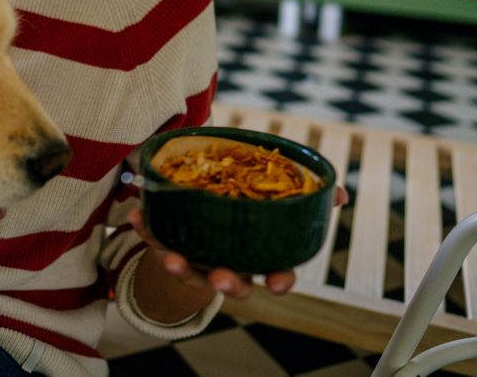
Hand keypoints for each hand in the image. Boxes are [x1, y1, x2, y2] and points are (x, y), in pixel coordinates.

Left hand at [127, 185, 348, 298]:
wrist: (210, 207)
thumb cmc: (251, 201)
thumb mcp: (279, 193)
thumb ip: (305, 193)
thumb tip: (339, 193)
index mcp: (261, 253)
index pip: (279, 274)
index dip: (281, 280)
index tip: (279, 283)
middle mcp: (231, 262)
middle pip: (233, 283)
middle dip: (227, 283)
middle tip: (221, 277)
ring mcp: (200, 258)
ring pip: (191, 271)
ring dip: (179, 266)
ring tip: (169, 256)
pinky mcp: (171, 245)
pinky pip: (157, 241)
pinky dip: (147, 230)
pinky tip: (137, 215)